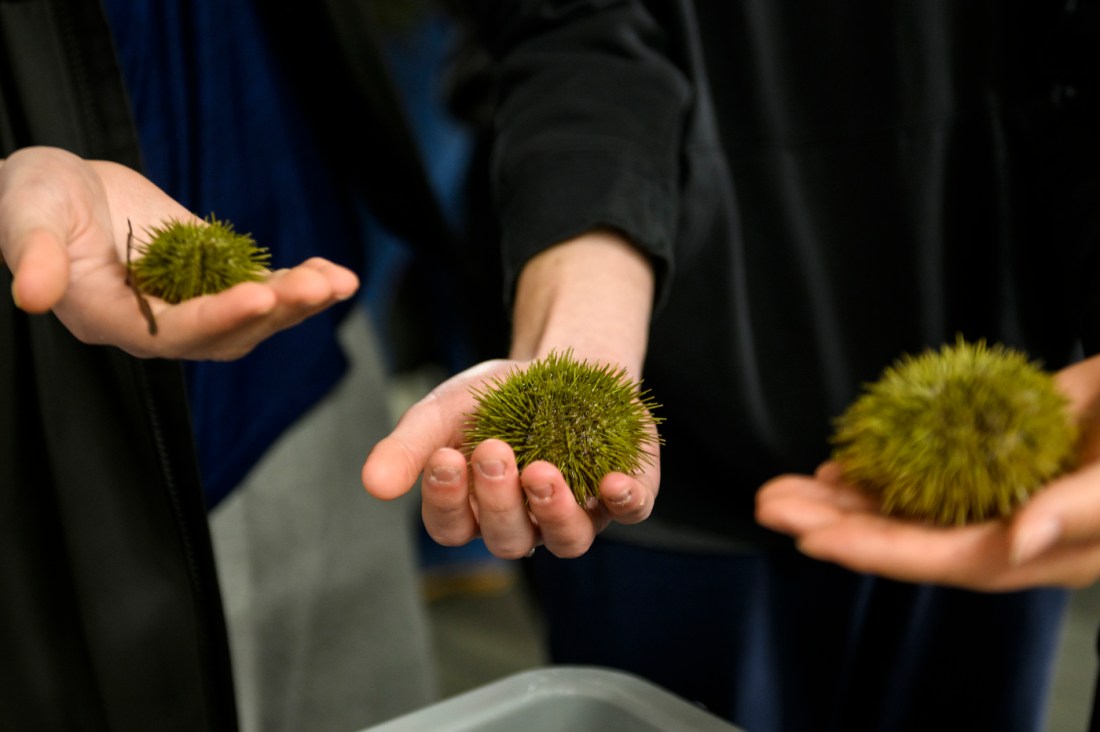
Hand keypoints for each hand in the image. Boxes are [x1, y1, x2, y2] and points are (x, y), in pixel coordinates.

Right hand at [0, 146, 358, 359]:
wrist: (62, 190)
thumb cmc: (32, 200)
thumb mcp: (25, 216)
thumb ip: (34, 255)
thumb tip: (32, 295)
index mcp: (114, 319)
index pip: (174, 332)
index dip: (218, 318)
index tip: (258, 298)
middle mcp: (161, 323)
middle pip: (229, 333)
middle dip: (276, 311)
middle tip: (320, 288)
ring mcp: (194, 302)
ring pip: (256, 317)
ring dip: (300, 302)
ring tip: (342, 282)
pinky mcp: (217, 277)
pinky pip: (264, 288)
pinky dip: (299, 281)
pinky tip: (335, 274)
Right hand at [361, 358, 659, 558]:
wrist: (564, 365)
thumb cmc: (499, 398)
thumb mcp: (446, 410)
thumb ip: (410, 445)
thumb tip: (372, 483)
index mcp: (475, 509)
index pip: (452, 527)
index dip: (446, 501)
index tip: (444, 458)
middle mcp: (527, 522)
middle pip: (507, 538)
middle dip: (497, 499)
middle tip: (493, 452)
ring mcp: (580, 513)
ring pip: (567, 538)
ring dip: (553, 510)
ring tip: (541, 472)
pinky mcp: (626, 493)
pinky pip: (630, 512)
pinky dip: (624, 502)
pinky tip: (614, 483)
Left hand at [755, 354, 1099, 590]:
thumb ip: (1072, 513)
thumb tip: (1013, 542)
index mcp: (1042, 548)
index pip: (941, 556)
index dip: (873, 548)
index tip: (810, 535)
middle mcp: (1013, 523)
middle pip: (909, 532)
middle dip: (835, 521)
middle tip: (770, 503)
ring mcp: (1002, 484)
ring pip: (911, 499)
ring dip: (849, 492)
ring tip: (789, 485)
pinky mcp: (1001, 444)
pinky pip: (931, 457)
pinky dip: (888, 459)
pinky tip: (848, 457)